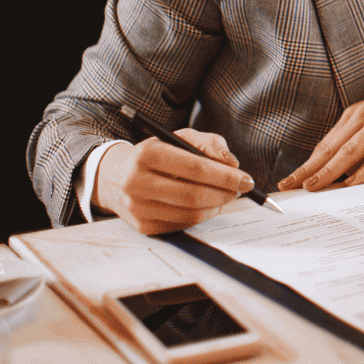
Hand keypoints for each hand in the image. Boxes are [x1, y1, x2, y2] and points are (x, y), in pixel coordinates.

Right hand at [93, 129, 254, 235]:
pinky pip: (181, 225)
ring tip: (224, 196)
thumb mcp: (180, 138)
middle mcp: (136, 181)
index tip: (246, 179)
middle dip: (224, 193)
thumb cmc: (158, 154)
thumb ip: (210, 144)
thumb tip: (232, 163)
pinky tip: (205, 206)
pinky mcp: (142, 226)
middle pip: (193, 195)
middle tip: (239, 189)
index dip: (225, 176)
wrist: (117, 176)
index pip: (195, 168)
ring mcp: (137, 207)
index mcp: (147, 153)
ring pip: (189, 214)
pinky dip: (201, 216)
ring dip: (215, 206)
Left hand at [277, 60, 363, 192]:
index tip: (290, 180)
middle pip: (330, 148)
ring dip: (329, 170)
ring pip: (349, 150)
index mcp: (356, 114)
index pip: (326, 144)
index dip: (307, 164)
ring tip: (312, 187)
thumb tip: (348, 166)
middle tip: (287, 186)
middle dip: (307, 169)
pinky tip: (354, 180)